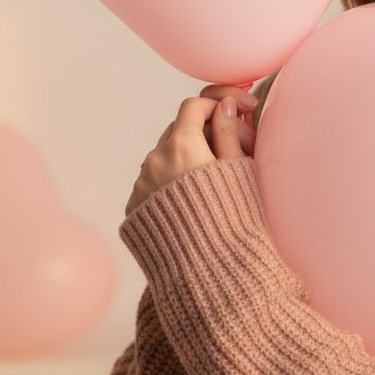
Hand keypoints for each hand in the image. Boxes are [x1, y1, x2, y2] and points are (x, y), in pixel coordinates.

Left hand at [124, 93, 255, 215]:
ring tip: (216, 181)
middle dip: (206, 131)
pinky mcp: (135, 207)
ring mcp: (141, 184)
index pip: (194, 105)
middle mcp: (154, 160)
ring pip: (166, 156)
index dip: (219, 103)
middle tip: (237, 149)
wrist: (207, 272)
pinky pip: (154, 182)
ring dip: (188, 157)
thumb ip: (228, 132)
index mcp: (181, 145)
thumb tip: (224, 104)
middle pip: (179, 129)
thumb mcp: (238, 171)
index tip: (240, 111)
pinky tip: (195, 201)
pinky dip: (173, 181)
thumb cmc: (231, 220)